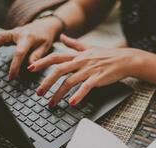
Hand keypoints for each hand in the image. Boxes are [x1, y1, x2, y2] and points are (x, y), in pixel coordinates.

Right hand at [0, 17, 62, 79]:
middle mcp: (17, 33)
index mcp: (28, 37)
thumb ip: (37, 56)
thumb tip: (30, 68)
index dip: (14, 65)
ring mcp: (11, 33)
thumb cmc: (45, 37)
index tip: (11, 76)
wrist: (45, 25)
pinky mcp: (8, 35)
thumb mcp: (45, 47)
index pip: (19, 52)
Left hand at [29, 34, 143, 107]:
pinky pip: (86, 87)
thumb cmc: (106, 54)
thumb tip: (62, 37)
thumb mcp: (89, 47)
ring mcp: (89, 70)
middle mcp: (81, 62)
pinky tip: (72, 103)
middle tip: (38, 93)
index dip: (42, 62)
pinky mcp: (98, 78)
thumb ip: (73, 44)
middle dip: (47, 82)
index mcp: (77, 55)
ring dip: (59, 93)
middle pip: (59, 70)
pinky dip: (78, 95)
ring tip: (51, 103)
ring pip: (70, 81)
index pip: (56, 57)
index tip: (30, 68)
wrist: (124, 59)